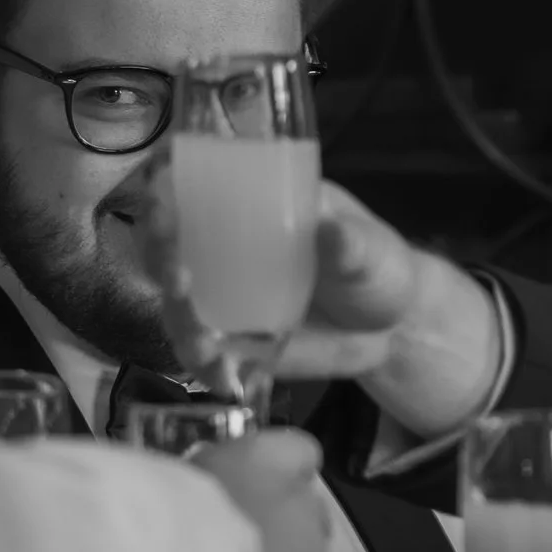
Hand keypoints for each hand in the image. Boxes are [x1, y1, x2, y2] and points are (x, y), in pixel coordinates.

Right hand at [140, 172, 505, 422]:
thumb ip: (352, 243)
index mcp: (247, 197)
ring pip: (175, 302)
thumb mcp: (372, 248)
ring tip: (203, 343)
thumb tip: (332, 231)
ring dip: (179, 320)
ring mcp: (219, 295)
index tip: (160, 192)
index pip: (185, 174)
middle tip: (179, 278)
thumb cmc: (375, 264)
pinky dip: (206, 365)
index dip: (160, 179)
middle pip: (162, 240)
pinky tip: (223, 376)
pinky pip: (202, 353)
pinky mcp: (229, 342)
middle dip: (159, 256)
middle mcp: (218, 244)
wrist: (391, 327)